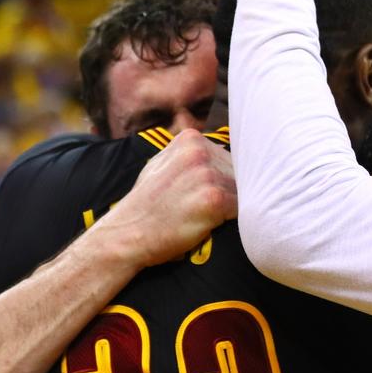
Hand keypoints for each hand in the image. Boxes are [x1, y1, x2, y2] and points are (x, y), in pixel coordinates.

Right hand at [96, 129, 236, 266]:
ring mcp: (207, 175)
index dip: (225, 176)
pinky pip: (242, 208)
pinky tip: (214, 223)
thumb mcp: (162, 164)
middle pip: (239, 171)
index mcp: (190, 139)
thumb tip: (221, 149)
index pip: (229, 155)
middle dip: (231, 190)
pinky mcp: (214, 199)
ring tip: (208, 216)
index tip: (212, 190)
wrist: (128, 233)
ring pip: (243, 189)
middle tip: (210, 207)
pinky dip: (235, 218)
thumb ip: (189, 154)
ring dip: (233, 205)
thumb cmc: (147, 203)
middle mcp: (200, 152)